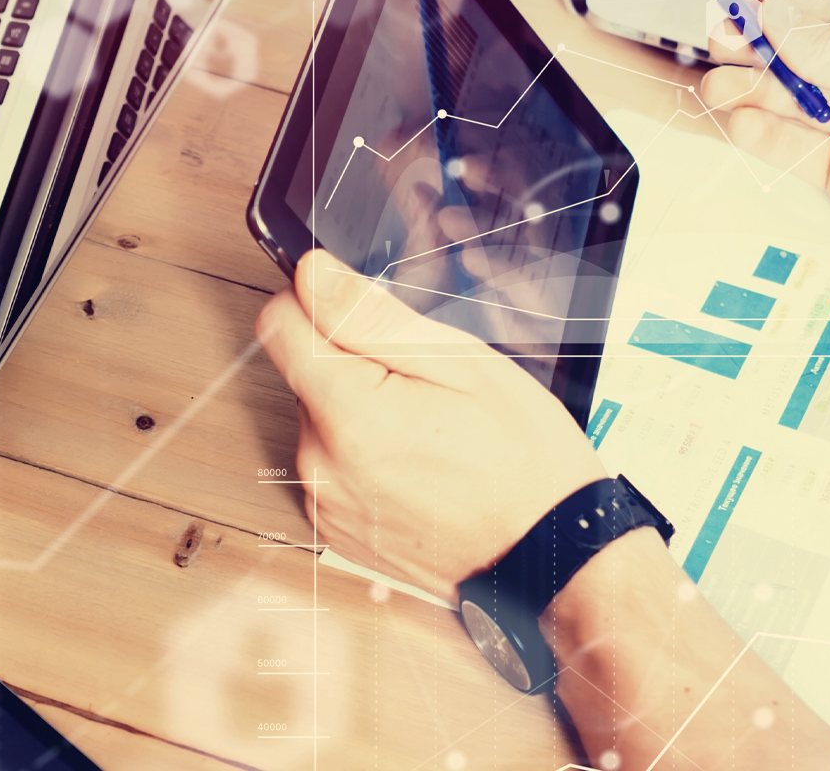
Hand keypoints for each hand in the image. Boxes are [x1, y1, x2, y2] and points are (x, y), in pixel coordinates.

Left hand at [255, 249, 606, 598]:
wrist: (550, 555)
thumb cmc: (522, 459)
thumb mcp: (461, 363)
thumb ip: (372, 318)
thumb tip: (311, 275)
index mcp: (349, 417)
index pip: (279, 326)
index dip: (318, 305)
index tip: (365, 318)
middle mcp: (322, 467)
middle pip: (305, 375)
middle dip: (354, 366)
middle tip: (424, 389)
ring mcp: (327, 506)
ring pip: (320, 420)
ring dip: (360, 412)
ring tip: (429, 432)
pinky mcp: (337, 531)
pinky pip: (332, 466)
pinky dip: (364, 457)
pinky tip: (419, 466)